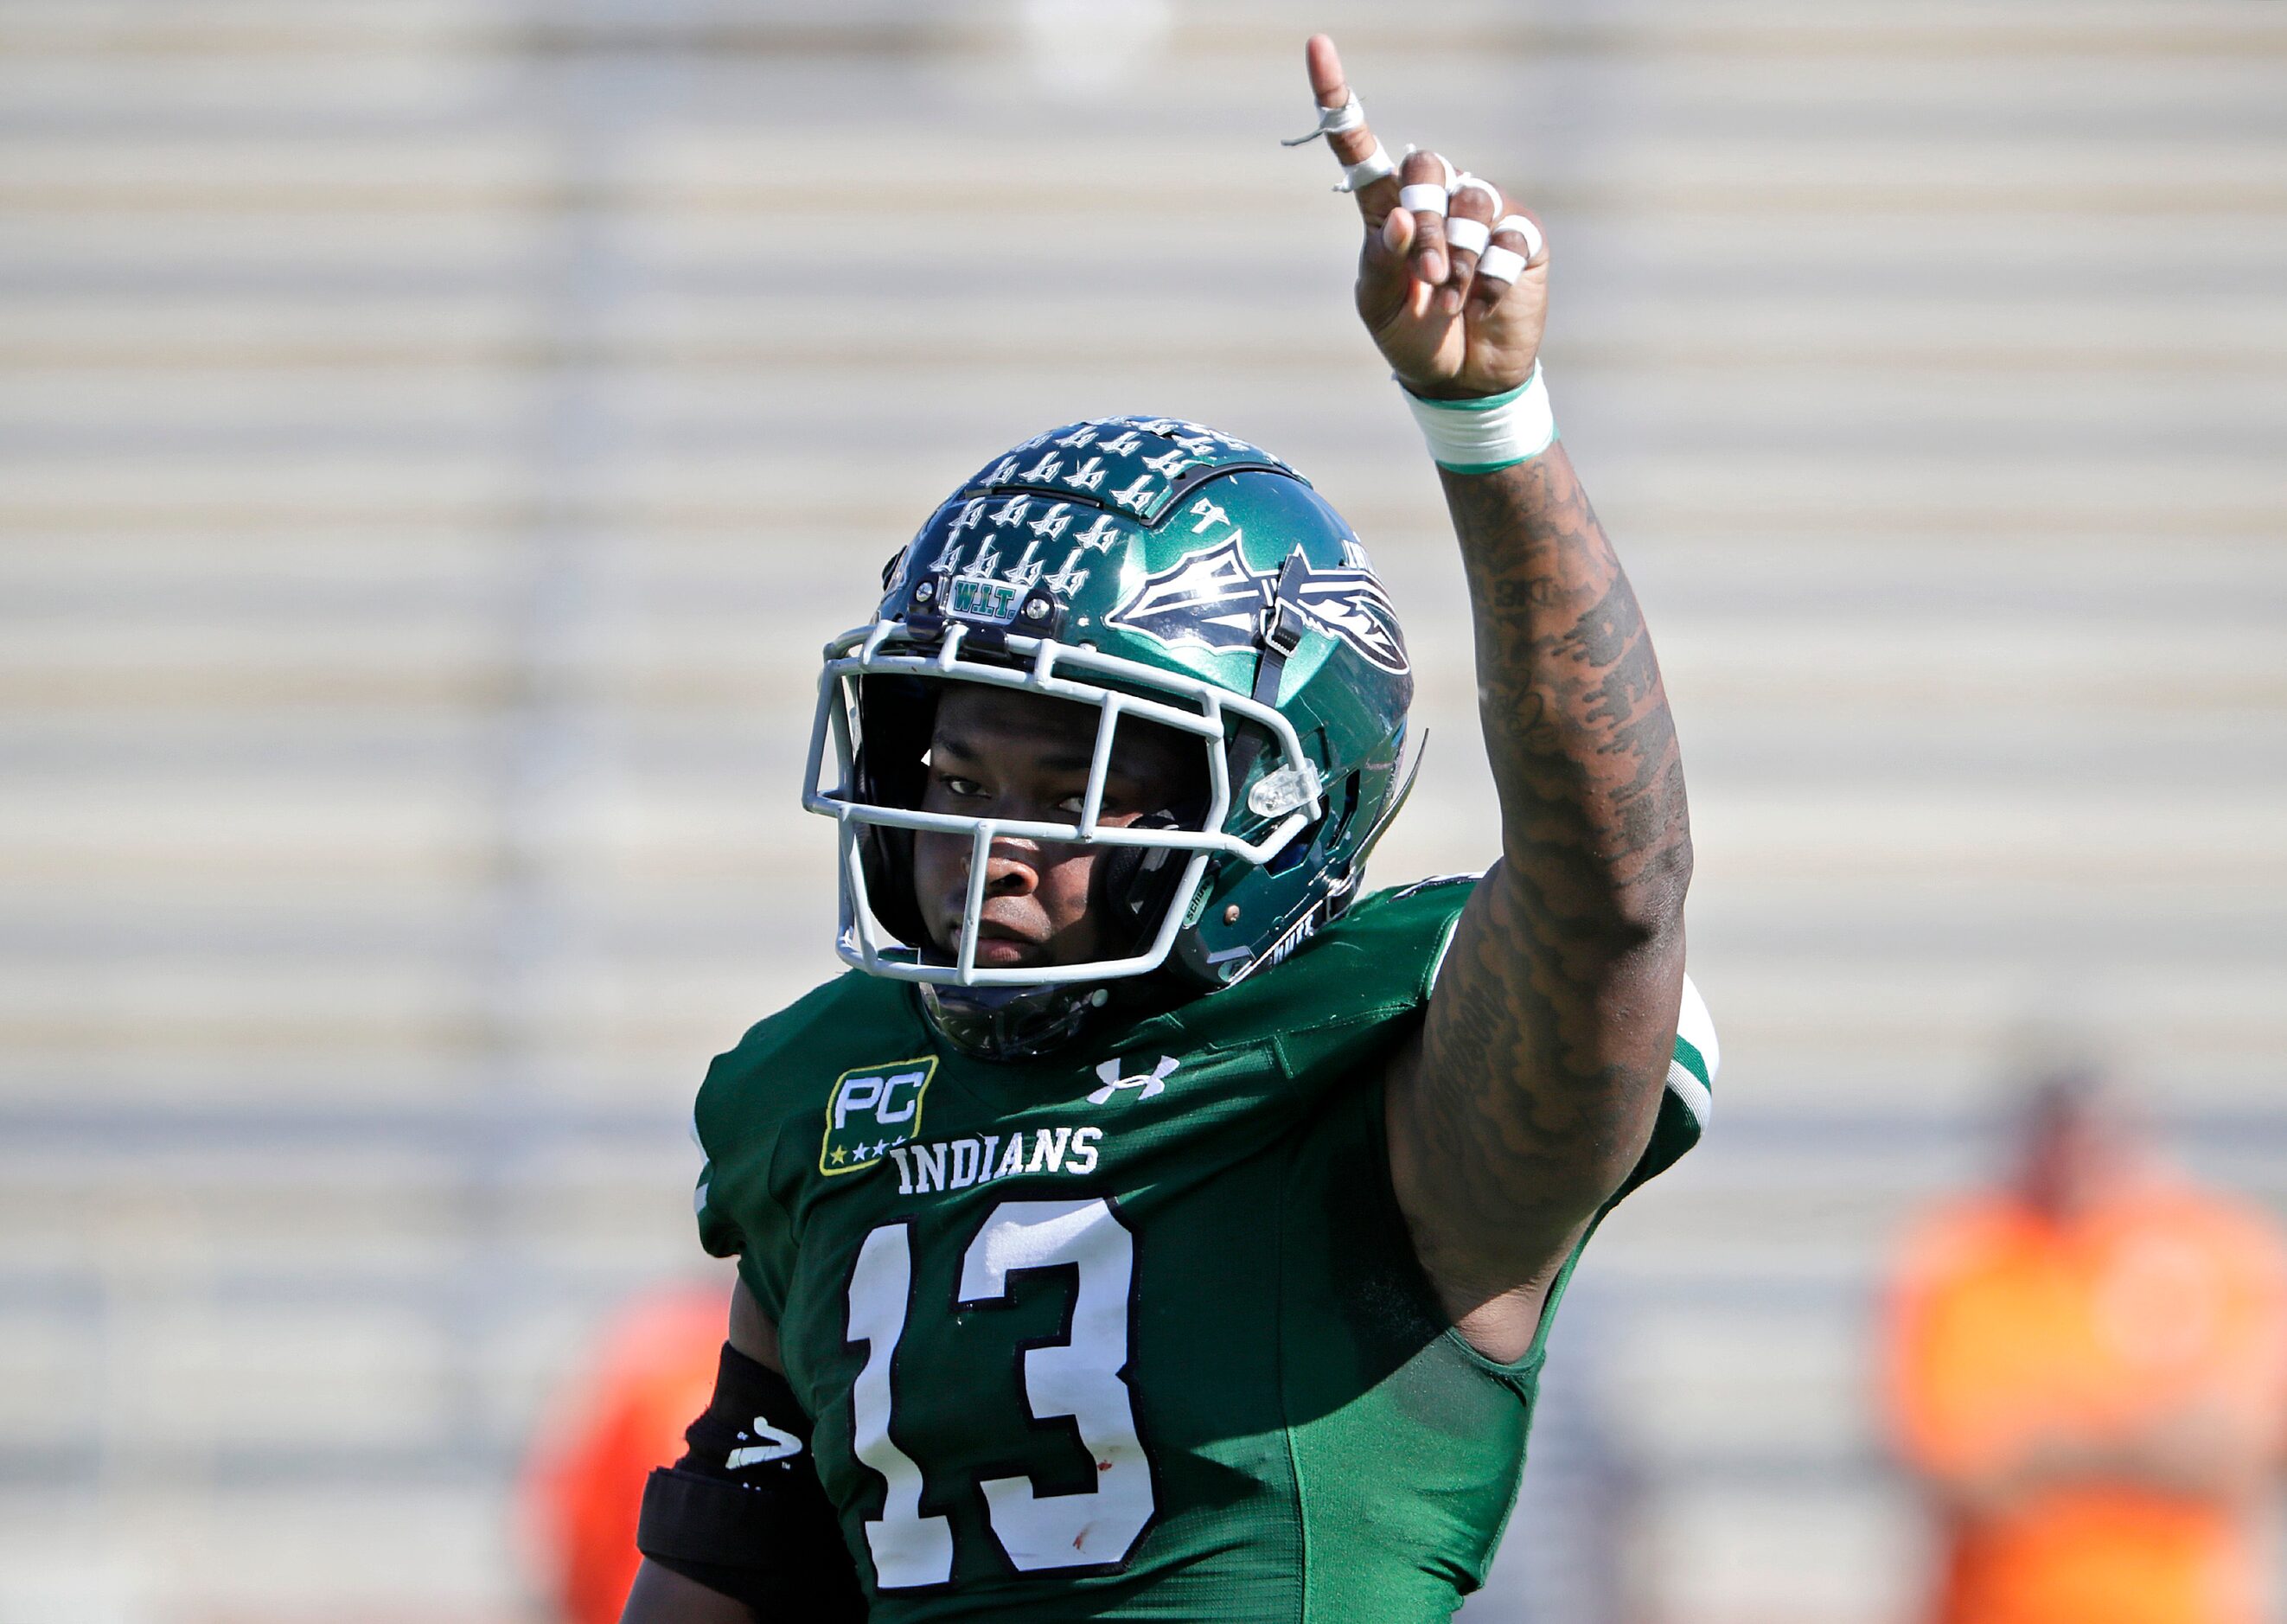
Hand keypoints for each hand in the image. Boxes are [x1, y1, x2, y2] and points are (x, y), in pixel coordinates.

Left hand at [1304, 34, 1547, 400]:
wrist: (1462, 379)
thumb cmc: (1410, 336)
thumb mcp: (1378, 307)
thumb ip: (1381, 262)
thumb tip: (1403, 218)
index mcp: (1387, 210)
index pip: (1360, 145)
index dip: (1338, 99)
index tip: (1317, 47)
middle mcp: (1436, 198)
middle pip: (1425, 168)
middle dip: (1425, 225)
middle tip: (1428, 279)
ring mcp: (1482, 213)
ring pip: (1470, 206)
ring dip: (1458, 263)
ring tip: (1451, 302)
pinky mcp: (1523, 235)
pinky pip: (1508, 240)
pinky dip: (1490, 281)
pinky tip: (1483, 306)